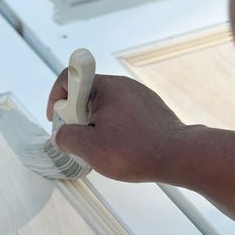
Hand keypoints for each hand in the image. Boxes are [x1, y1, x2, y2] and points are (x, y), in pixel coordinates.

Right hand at [47, 71, 185, 181]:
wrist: (177, 156)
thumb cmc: (135, 150)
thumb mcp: (89, 147)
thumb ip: (66, 137)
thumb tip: (61, 136)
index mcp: (105, 86)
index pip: (70, 77)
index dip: (56, 98)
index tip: (57, 119)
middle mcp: (122, 85)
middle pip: (86, 94)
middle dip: (76, 117)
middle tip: (80, 141)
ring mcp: (138, 96)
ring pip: (105, 106)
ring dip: (96, 125)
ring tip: (103, 148)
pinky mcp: (150, 108)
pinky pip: (122, 114)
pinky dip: (114, 128)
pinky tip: (120, 148)